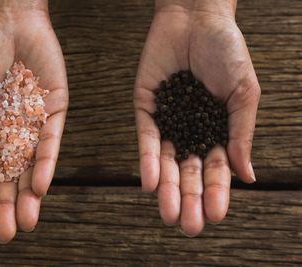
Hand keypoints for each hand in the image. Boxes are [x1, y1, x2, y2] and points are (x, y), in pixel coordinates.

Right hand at [0, 0, 67, 242]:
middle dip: (7, 206)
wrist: (7, 22)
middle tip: (8, 235)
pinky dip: (45, 163)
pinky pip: (51, 142)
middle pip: (9, 177)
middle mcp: (10, 134)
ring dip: (29, 195)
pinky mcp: (54, 112)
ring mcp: (33, 125)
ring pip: (31, 167)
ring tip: (28, 221)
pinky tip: (39, 186)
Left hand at [134, 0, 259, 235]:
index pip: (215, 168)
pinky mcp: (146, 108)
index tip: (216, 214)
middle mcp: (189, 130)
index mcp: (215, 130)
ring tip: (167, 212)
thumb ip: (241, 133)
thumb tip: (247, 175)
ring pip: (164, 161)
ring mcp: (167, 120)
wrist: (197, 18)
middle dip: (188, 198)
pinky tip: (149, 181)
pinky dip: (147, 158)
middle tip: (189, 226)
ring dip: (166, 187)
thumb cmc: (226, 51)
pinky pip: (146, 137)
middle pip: (187, 171)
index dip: (216, 192)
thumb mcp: (243, 94)